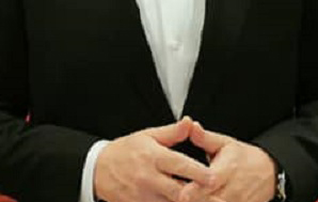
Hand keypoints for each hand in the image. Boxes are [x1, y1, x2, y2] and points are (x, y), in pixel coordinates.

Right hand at [95, 117, 216, 201]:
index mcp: (153, 157)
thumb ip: (172, 133)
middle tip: (218, 198)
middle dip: (198, 196)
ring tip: (207, 200)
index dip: (198, 173)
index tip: (215, 178)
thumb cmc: (126, 151)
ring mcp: (144, 196)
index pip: (179, 165)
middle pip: (179, 192)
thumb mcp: (147, 136)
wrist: (98, 170)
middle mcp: (149, 178)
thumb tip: (190, 123)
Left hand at [178, 121, 276, 201]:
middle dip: (190, 199)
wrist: (268, 173)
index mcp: (228, 170)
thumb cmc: (243, 157)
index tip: (177, 189)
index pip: (208, 183)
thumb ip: (205, 138)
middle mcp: (232, 191)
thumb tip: (191, 126)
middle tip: (174, 193)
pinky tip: (195, 200)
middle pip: (207, 201)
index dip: (192, 188)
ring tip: (181, 197)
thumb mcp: (225, 143)